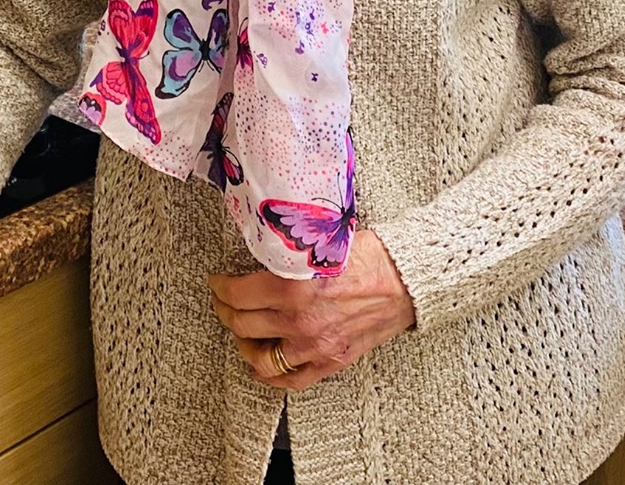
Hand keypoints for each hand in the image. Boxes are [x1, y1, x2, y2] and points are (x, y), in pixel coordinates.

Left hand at [208, 229, 415, 390]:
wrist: (407, 280)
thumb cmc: (368, 255)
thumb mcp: (319, 244)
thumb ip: (287, 254)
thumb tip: (259, 250)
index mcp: (292, 286)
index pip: (237, 295)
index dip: (220, 289)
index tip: (217, 283)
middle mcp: (299, 320)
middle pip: (242, 325)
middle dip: (226, 312)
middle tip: (223, 304)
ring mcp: (315, 346)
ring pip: (260, 358)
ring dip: (244, 345)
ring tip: (241, 333)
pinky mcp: (331, 361)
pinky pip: (291, 381)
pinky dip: (270, 376)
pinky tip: (261, 365)